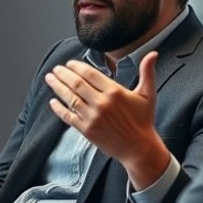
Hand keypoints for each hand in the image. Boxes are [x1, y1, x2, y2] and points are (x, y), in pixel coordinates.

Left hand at [44, 51, 169, 189]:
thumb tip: (153, 53)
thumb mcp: (148, 94)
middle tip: (56, 69)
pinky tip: (52, 101)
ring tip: (50, 78)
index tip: (69, 63)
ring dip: (57, 87)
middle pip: (76, 84)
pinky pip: (68, 116)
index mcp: (115, 92)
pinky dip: (58, 108)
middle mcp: (102, 103)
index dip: (77, 67)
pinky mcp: (86, 130)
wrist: (139, 148)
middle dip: (63, 74)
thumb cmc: (143, 120)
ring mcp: (92, 117)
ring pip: (70, 98)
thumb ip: (147, 72)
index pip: (90, 74)